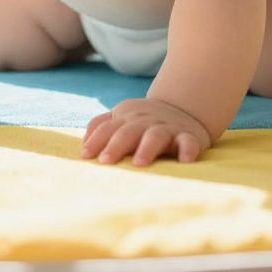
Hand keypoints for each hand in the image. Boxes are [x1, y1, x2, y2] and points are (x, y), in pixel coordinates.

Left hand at [81, 98, 210, 165]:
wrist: (183, 108)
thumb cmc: (144, 121)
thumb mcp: (122, 117)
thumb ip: (101, 127)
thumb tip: (82, 146)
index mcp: (126, 119)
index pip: (107, 128)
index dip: (96, 141)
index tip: (85, 156)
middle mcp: (145, 123)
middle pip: (128, 132)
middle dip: (116, 145)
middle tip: (105, 161)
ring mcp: (167, 128)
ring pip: (155, 136)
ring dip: (147, 148)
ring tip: (140, 163)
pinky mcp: (188, 136)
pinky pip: (188, 142)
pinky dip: (187, 150)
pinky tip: (185, 161)